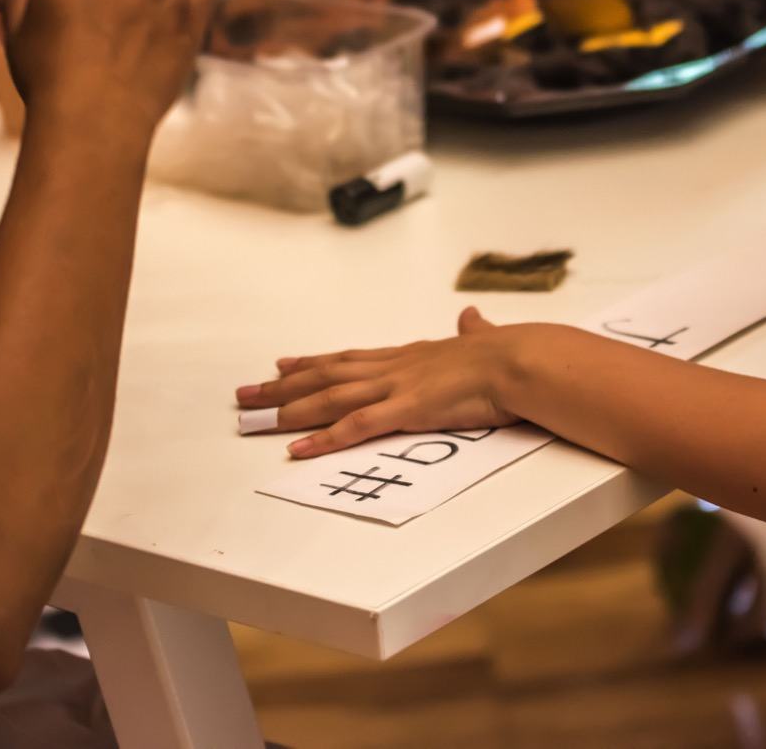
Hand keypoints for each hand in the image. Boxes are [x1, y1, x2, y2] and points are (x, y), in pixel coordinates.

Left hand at [234, 307, 526, 457]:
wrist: (520, 359)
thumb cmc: (507, 353)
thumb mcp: (480, 338)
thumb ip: (471, 332)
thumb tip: (471, 316)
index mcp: (408, 355)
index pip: (348, 358)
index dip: (312, 363)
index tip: (282, 365)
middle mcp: (393, 367)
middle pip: (325, 376)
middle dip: (283, 387)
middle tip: (246, 394)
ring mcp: (396, 387)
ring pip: (329, 399)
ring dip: (288, 410)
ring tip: (253, 419)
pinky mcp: (406, 410)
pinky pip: (355, 427)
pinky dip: (324, 439)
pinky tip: (298, 449)